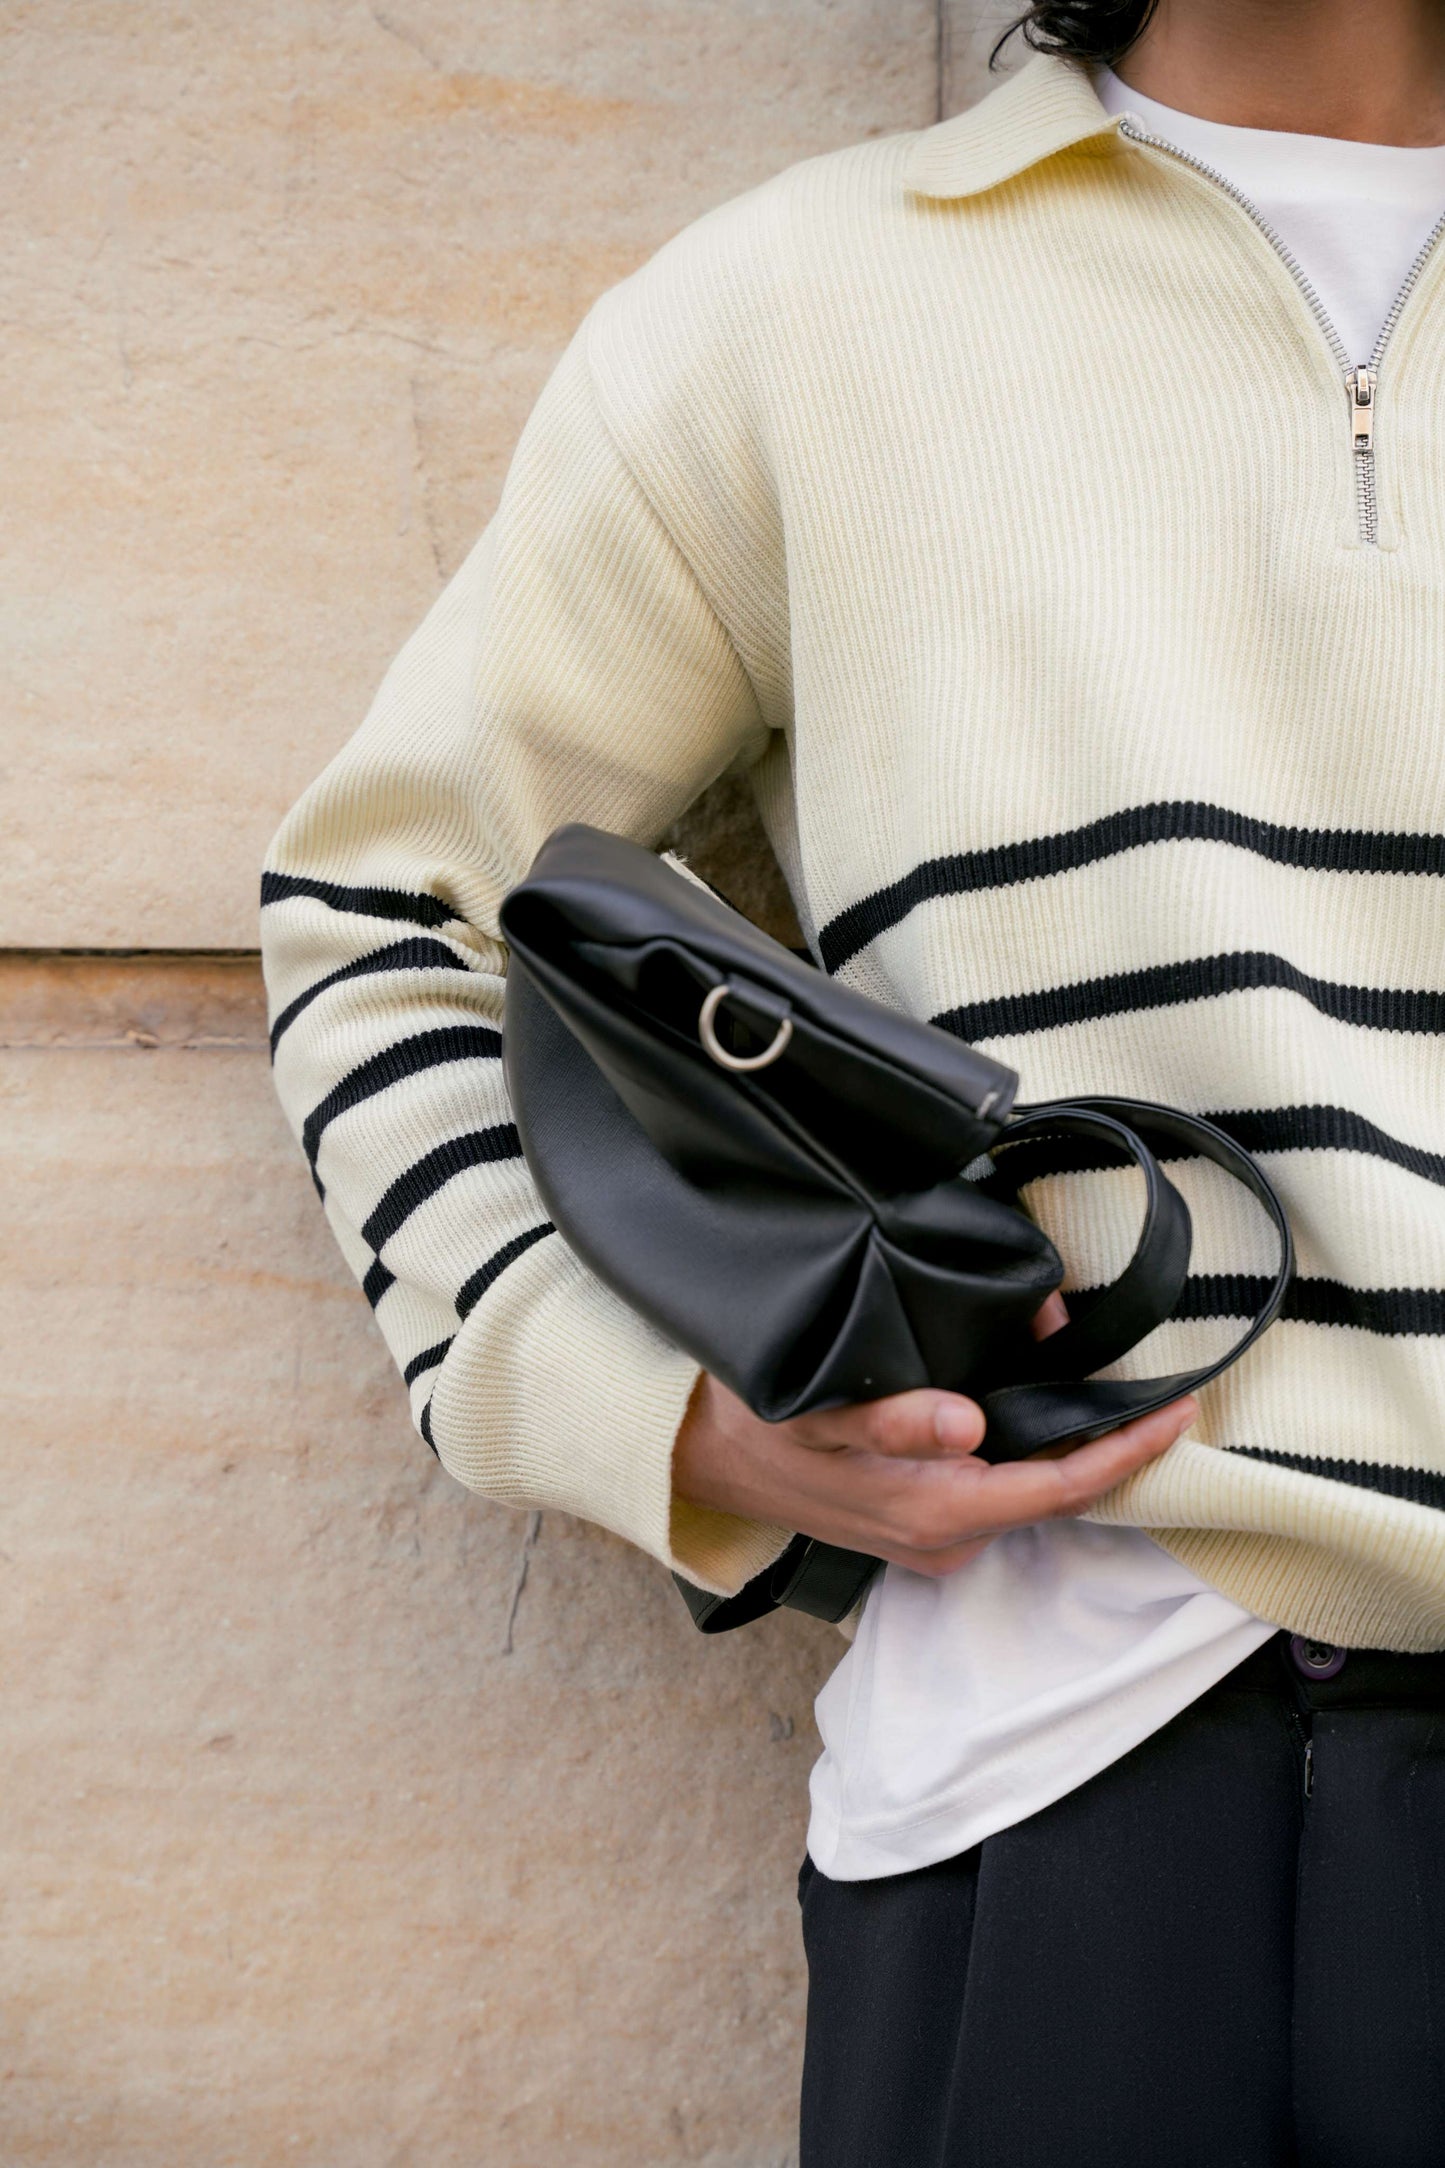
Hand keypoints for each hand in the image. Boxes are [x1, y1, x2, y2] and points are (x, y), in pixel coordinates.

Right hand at [673, 1292, 1194, 1577]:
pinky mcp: (919, 1528)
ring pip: (1027, 1492)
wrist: (705, 1462)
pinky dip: (1027, 1452)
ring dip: (1069, 1445)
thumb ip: (892, 1421)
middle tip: (1159, 1388)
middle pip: (1057, 1494)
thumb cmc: (763, 1426)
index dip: (1128, 1453)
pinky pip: (995, 1491)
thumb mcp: (816, 1412)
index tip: (1180, 1412)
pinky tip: (1037, 1410)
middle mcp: (945, 1539)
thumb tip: (967, 1423)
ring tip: (1109, 1388)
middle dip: (1111, 1444)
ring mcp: (933, 1541)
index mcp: (935, 1511)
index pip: (1062, 1487)